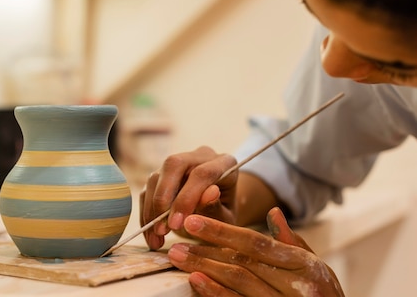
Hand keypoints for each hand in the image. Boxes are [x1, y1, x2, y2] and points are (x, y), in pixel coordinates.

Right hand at [140, 146, 237, 249]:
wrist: (219, 211)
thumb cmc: (226, 215)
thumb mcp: (227, 219)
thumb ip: (217, 208)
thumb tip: (210, 194)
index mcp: (225, 163)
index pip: (202, 173)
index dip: (186, 198)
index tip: (176, 225)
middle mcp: (200, 156)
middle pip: (174, 164)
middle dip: (163, 199)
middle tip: (161, 229)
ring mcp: (179, 162)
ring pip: (155, 176)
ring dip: (152, 210)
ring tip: (156, 238)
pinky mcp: (162, 173)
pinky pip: (147, 189)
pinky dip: (146, 213)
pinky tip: (150, 233)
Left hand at [167, 208, 344, 296]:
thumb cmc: (323, 293)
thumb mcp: (315, 266)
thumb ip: (291, 241)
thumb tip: (273, 212)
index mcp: (303, 264)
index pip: (255, 243)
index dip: (221, 231)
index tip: (194, 222)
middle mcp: (294, 285)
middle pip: (241, 262)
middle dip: (205, 250)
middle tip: (177, 241)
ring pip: (237, 282)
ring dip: (204, 268)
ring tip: (178, 257)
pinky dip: (215, 293)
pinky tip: (195, 281)